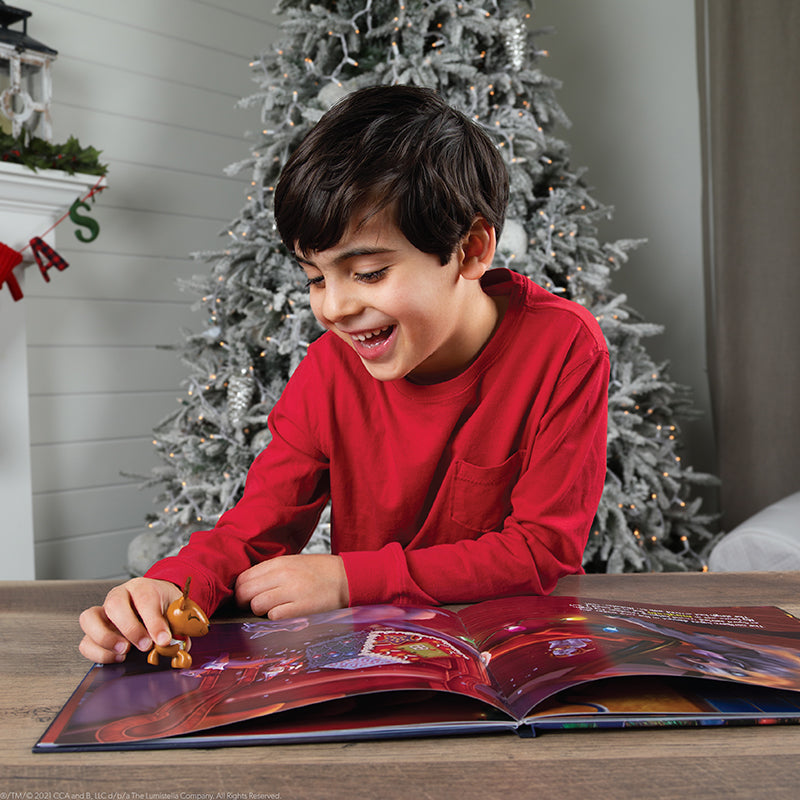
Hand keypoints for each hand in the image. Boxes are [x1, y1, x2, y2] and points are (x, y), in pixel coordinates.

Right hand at [78, 577, 181, 663]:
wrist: (156, 604)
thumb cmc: (164, 607)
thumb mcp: (176, 611)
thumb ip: (177, 625)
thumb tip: (175, 646)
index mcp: (142, 587)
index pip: (145, 598)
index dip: (154, 621)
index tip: (164, 639)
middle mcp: (119, 596)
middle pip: (114, 604)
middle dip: (130, 628)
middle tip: (145, 645)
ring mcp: (103, 613)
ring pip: (90, 619)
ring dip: (106, 638)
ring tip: (125, 651)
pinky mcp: (94, 632)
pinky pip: (85, 642)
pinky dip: (98, 653)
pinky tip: (118, 657)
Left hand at [234, 554, 348, 619]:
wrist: (347, 578)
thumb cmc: (320, 572)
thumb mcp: (294, 562)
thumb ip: (271, 571)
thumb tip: (248, 585)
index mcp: (280, 563)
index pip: (244, 577)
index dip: (240, 590)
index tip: (245, 596)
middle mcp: (283, 575)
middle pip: (245, 592)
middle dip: (244, 602)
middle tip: (252, 606)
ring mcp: (291, 591)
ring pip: (257, 605)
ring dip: (260, 611)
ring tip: (271, 609)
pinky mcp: (300, 608)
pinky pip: (274, 616)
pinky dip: (275, 618)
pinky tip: (285, 613)